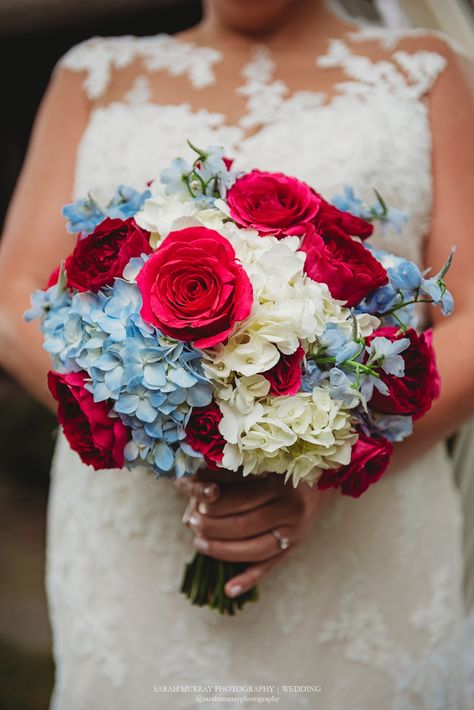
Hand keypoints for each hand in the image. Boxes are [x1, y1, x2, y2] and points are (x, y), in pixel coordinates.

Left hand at [175, 469, 328, 598]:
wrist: (318, 482)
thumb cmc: (281, 468)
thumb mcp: (261, 464)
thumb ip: (232, 474)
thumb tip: (197, 485)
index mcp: (280, 484)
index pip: (241, 498)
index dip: (216, 503)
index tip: (197, 502)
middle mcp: (290, 509)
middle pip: (245, 525)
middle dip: (213, 527)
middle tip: (192, 523)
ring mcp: (294, 533)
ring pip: (254, 549)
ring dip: (222, 551)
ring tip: (199, 544)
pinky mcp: (293, 548)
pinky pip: (269, 567)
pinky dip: (248, 580)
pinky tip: (228, 589)